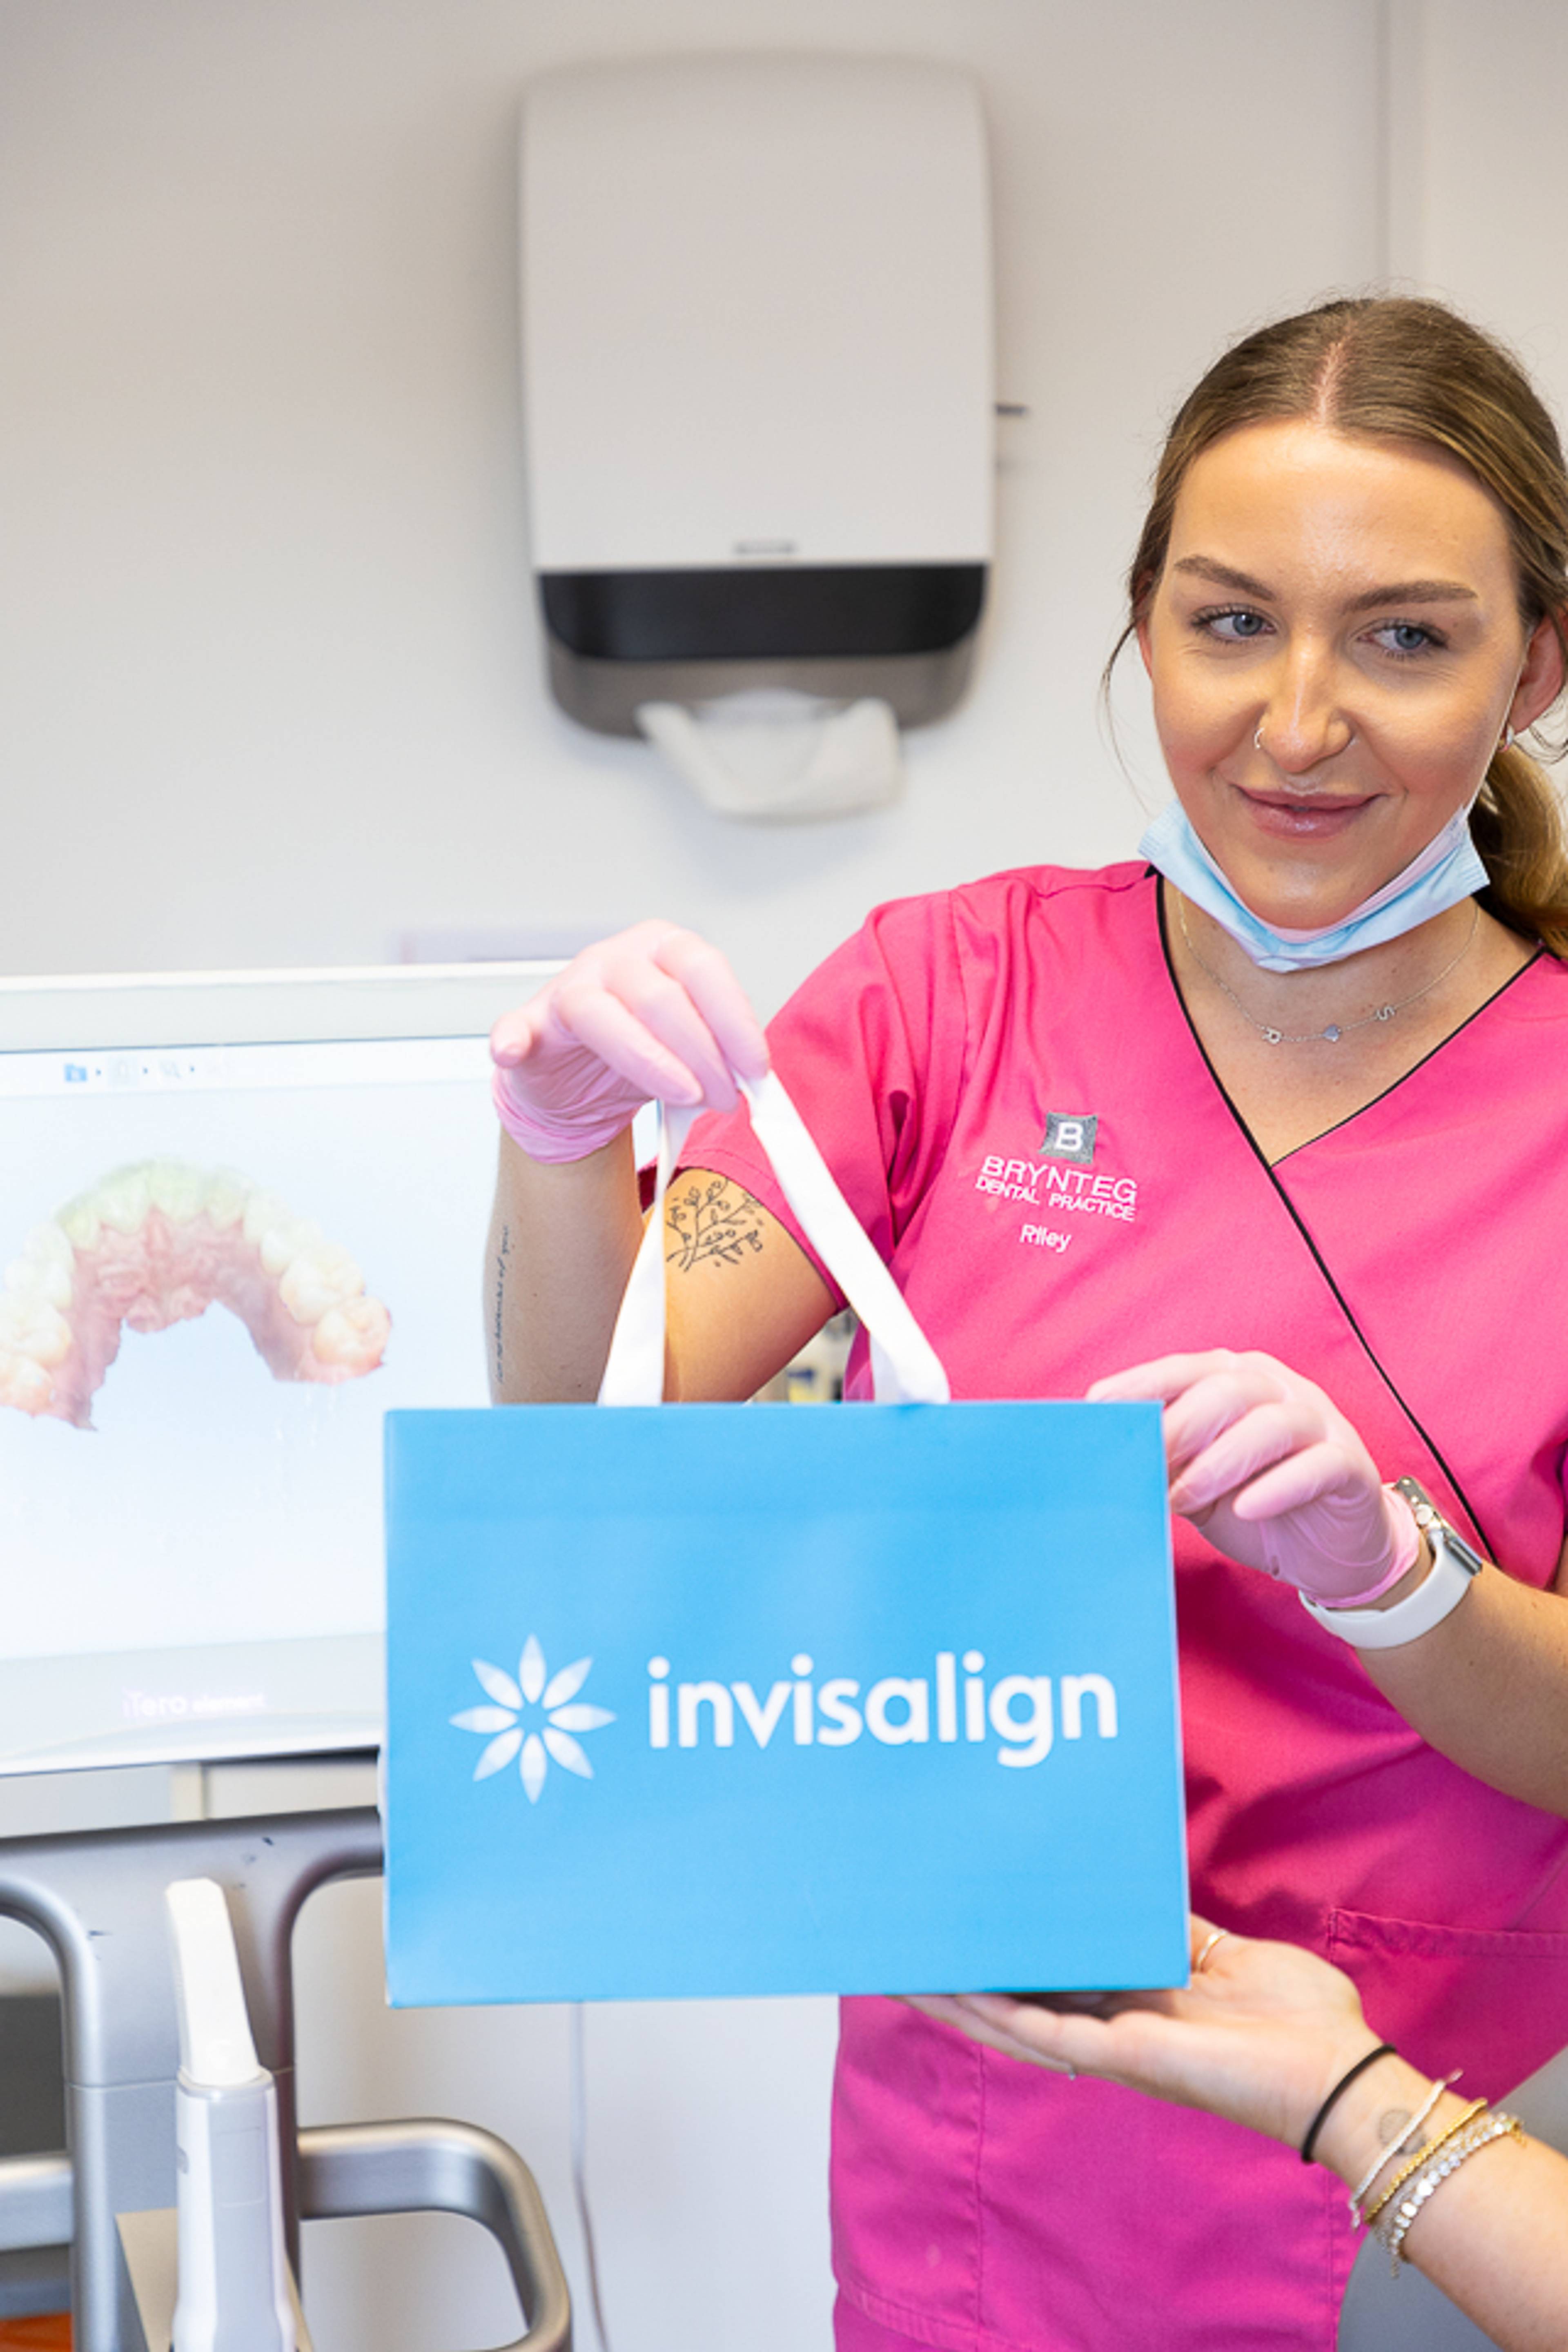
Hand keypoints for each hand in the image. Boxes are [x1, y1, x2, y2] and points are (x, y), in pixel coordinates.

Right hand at [489, 921, 768, 1163]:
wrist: (578, 1085)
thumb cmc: (638, 1054)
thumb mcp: (691, 1047)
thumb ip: (721, 1054)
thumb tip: (756, 1078)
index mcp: (662, 949)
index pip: (704, 970)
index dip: (733, 1020)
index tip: (755, 1067)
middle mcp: (615, 960)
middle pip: (660, 997)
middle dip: (702, 1055)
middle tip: (723, 1097)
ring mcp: (568, 989)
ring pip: (602, 1014)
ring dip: (649, 1063)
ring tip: (683, 1096)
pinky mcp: (527, 1026)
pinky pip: (514, 1027)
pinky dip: (511, 1039)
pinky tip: (514, 1049)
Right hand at [907, 1914, 1383, 2155]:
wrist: (1336, 2070)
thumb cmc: (1298, 2017)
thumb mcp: (1225, 1950)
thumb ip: (1172, 1927)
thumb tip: (1130, 1889)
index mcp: (1137, 2002)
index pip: (1055, 1976)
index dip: (1008, 1951)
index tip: (966, 1918)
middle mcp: (1114, 2026)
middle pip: (1021, 1999)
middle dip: (963, 1976)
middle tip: (907, 1946)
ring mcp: (1113, 2045)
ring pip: (1016, 2020)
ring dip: (960, 1996)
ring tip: (908, 1969)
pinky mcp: (1121, 2057)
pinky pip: (1045, 2034)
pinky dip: (999, 2013)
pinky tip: (957, 1991)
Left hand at [1086, 1349, 1419, 1603]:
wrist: (1331, 1551)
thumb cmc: (1253, 1505)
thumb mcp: (1197, 1486)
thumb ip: (1163, 1464)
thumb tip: (1106, 1461)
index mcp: (1234, 1379)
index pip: (1184, 1369)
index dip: (1141, 1384)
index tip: (1097, 1407)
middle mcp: (1277, 1388)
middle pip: (1226, 1390)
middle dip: (1177, 1426)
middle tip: (1141, 1464)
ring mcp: (1320, 1422)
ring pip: (1270, 1423)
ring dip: (1219, 1461)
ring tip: (1182, 1498)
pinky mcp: (1350, 1464)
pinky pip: (1317, 1466)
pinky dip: (1278, 1485)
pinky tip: (1245, 1507)